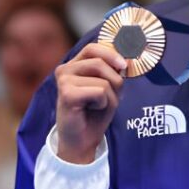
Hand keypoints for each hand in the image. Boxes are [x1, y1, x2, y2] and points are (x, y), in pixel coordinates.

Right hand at [55, 43, 126, 162]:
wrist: (82, 140)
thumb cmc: (95, 113)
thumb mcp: (108, 87)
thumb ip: (113, 70)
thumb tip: (125, 58)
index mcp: (74, 64)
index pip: (93, 48)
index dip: (111, 53)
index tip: (124, 65)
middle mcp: (65, 69)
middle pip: (100, 63)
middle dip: (114, 82)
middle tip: (108, 98)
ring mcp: (64, 80)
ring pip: (103, 81)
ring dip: (109, 97)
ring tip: (97, 106)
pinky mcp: (66, 93)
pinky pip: (99, 92)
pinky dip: (103, 103)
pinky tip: (91, 110)